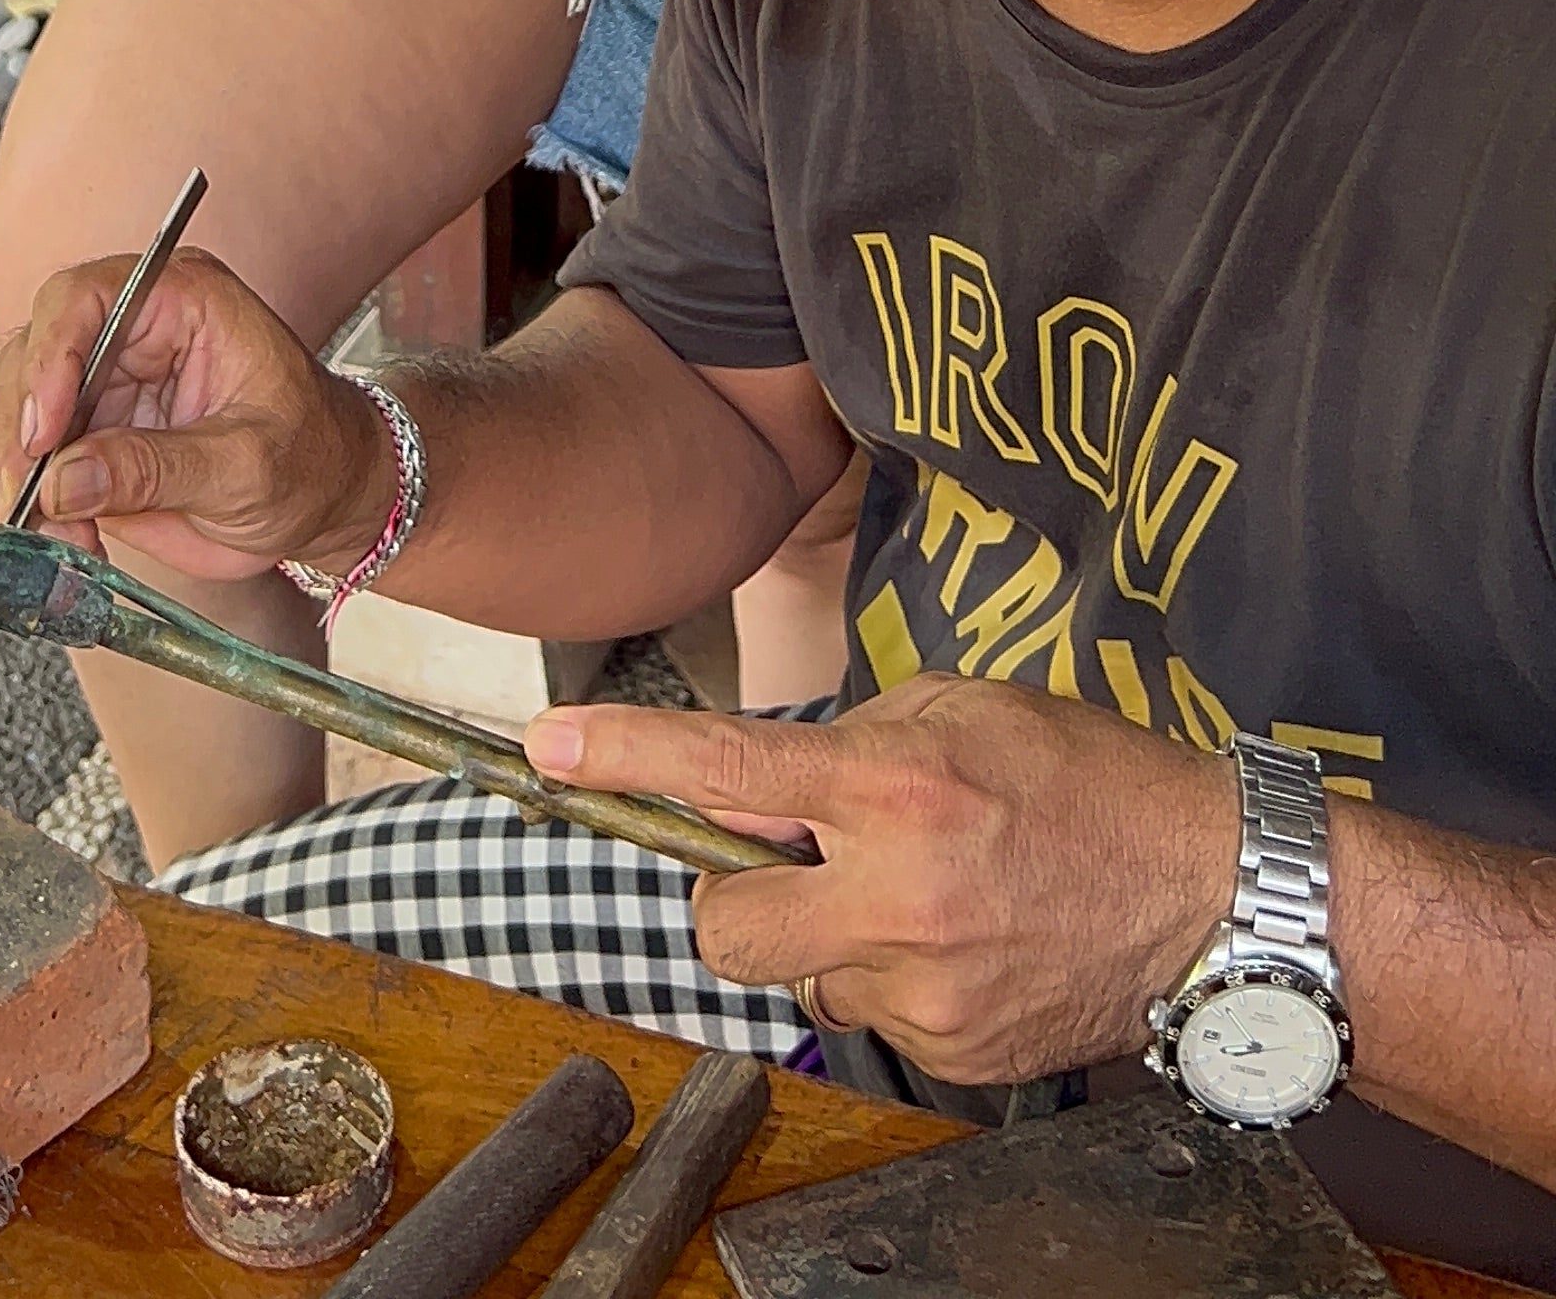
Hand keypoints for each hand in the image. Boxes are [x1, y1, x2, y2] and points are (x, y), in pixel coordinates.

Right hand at [0, 245, 396, 588]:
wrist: (322, 500)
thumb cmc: (309, 460)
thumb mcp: (247, 466)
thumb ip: (157, 468)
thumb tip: (64, 478)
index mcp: (180, 299)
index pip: (85, 298)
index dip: (50, 356)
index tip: (43, 430)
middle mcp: (130, 331)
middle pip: (33, 353)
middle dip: (20, 429)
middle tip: (24, 497)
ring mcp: (102, 385)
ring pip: (17, 408)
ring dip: (17, 473)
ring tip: (53, 531)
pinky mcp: (87, 438)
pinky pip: (31, 460)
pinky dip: (29, 502)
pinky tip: (63, 537)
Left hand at [523, 679, 1239, 1085]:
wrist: (1210, 894)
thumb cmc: (1088, 780)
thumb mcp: (964, 709)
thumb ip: (853, 743)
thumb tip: (763, 791)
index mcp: (898, 788)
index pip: (730, 775)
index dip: (629, 758)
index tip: (552, 746)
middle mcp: (899, 895)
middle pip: (727, 927)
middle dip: (736, 898)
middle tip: (793, 868)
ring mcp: (925, 989)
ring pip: (807, 975)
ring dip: (839, 936)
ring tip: (933, 898)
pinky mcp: (954, 1053)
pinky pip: (876, 1016)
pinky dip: (902, 980)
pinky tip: (971, 945)